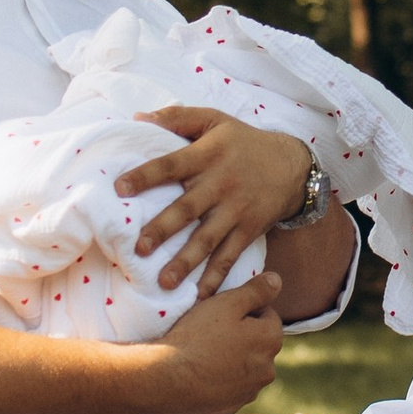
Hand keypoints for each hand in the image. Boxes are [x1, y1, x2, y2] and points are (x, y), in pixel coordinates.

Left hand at [124, 106, 316, 297]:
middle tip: (139, 248)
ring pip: (208, 239)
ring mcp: (236, 210)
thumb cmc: (244, 141)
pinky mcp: (249, 230)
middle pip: (187, 208)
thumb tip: (137, 118)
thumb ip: (177, 117)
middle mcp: (221, 184)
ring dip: (186, 262)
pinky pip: (230, 256)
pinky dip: (216, 277)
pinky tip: (200, 296)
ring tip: (164, 282)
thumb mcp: (214, 120)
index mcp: (207, 155)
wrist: (292, 165)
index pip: (171, 165)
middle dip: (163, 229)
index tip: (119, 188)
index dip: (145, 176)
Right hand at [134, 274, 291, 413]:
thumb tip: (277, 281)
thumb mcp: (226, 303)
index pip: (267, 315)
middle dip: (242, 335)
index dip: (245, 310)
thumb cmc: (196, 336)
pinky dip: (223, 378)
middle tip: (212, 331)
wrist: (166, 379)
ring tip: (206, 352)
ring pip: (246, 366)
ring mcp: (250, 390)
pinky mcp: (232, 406)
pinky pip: (232, 386)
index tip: (222, 313)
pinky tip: (202, 372)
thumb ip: (256, 291)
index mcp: (271, 340)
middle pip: (258, 342)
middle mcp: (268, 369)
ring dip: (234, 358)